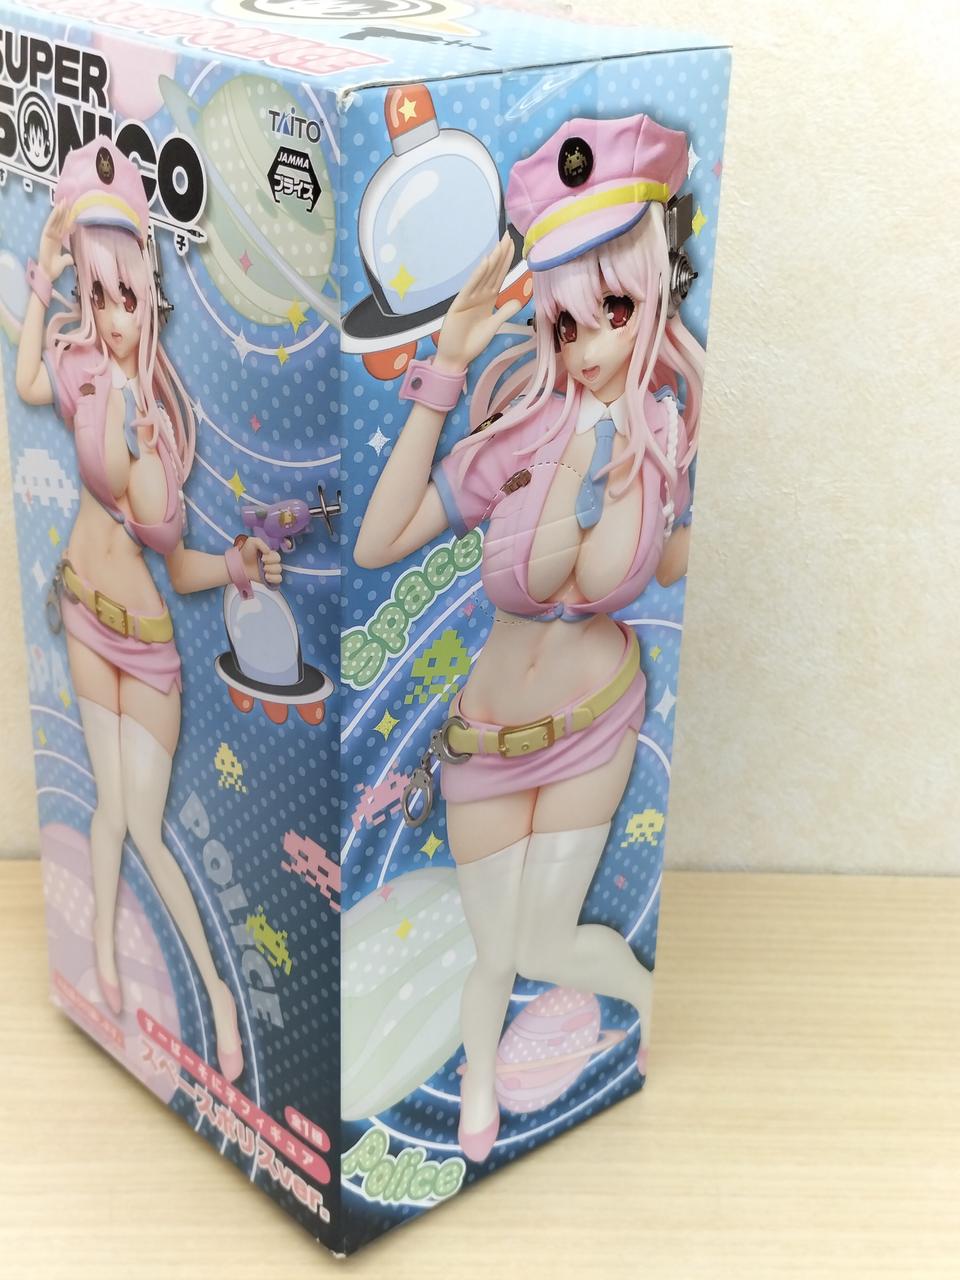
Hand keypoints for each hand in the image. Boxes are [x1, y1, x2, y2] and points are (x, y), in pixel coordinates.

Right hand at [38, 203, 72, 280]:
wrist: (47, 273)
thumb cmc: (54, 269)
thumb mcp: (65, 262)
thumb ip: (68, 258)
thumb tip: (71, 257)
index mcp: (57, 240)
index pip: (63, 227)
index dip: (66, 219)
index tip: (72, 211)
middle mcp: (52, 236)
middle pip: (58, 221)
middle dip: (63, 211)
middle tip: (67, 200)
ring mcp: (49, 235)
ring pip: (54, 220)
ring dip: (58, 211)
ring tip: (63, 202)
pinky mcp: (45, 236)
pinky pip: (50, 224)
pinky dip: (54, 216)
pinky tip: (57, 209)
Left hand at [241, 536, 281, 586]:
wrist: (238, 564)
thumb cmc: (244, 553)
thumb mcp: (251, 542)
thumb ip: (260, 542)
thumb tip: (268, 551)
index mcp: (269, 555)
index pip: (277, 557)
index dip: (271, 558)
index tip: (262, 557)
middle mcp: (271, 563)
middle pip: (279, 565)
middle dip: (270, 564)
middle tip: (262, 563)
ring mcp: (270, 572)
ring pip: (278, 572)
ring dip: (271, 571)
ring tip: (263, 570)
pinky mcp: (268, 579)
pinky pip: (278, 580)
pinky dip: (273, 578)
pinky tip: (266, 576)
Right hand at [435, 231, 522, 371]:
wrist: (456, 357)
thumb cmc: (472, 342)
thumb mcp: (493, 326)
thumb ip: (504, 312)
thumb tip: (518, 301)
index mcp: (487, 299)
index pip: (499, 276)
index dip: (506, 261)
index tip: (512, 244)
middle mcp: (478, 295)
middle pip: (492, 272)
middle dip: (500, 255)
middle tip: (507, 235)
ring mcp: (468, 299)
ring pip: (482, 276)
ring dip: (491, 261)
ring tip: (499, 245)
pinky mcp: (459, 305)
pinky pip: (470, 288)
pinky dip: (477, 275)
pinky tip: (485, 263)